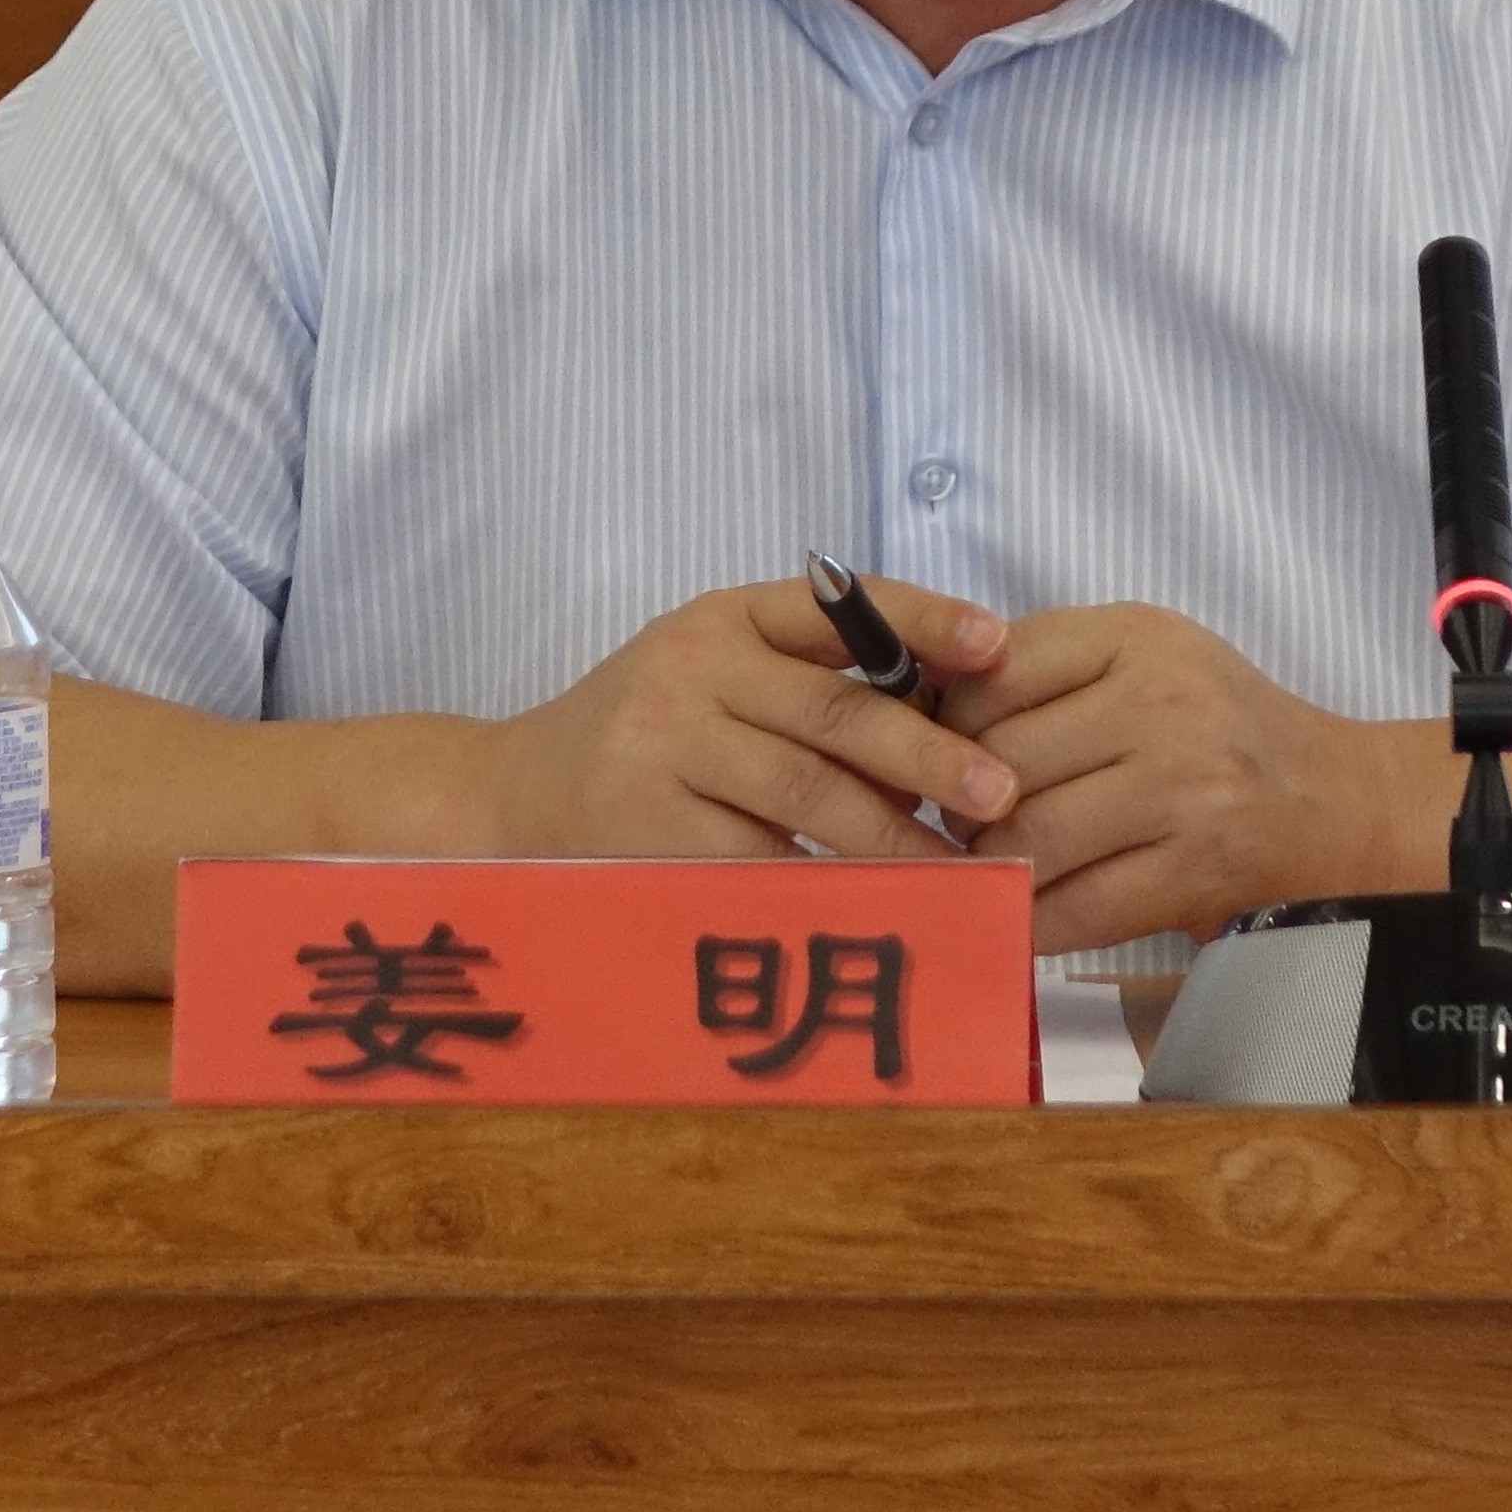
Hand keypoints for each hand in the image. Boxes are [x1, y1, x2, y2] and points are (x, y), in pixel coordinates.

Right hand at [452, 576, 1016, 865]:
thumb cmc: (645, 736)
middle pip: (834, 710)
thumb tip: (949, 726)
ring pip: (805, 792)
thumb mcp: (716, 675)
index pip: (840, 607)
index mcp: (726, 618)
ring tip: (957, 869)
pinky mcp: (650, 826)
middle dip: (927, 753)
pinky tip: (875, 904)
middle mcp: (695, 668)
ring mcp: (667, 747)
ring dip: (892, 835)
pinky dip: (825, 884)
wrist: (512, 795)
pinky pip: (759, 859)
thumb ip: (809, 682)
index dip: (924, 620)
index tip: (998, 644)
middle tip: (999, 791)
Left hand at [953, 602, 1422, 953]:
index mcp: (1138, 638)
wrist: (1335, 803)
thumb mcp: (1148, 655)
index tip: (950, 749)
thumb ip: (1052, 666)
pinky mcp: (1193, 874)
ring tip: (997, 862)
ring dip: (994, 864)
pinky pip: (1077, 908)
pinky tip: (1026, 912)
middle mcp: (1161, 706)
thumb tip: (932, 705)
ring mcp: (1181, 793)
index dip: (953, 721)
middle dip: (965, 803)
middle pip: (1004, 762)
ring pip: (1031, 838)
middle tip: (963, 821)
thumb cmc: (1221, 725)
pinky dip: (1033, 919)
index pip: (998, 672)